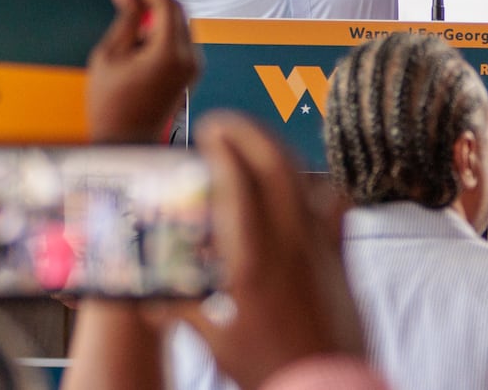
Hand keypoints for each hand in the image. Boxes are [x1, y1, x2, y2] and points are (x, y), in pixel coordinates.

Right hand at [86, 0, 201, 142]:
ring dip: (161, 17)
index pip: (167, 4)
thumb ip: (124, 18)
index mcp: (168, 53)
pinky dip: (166, 33)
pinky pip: (184, 41)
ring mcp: (194, 67)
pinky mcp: (192, 74)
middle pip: (179, 11)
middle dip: (156, 0)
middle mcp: (189, 58)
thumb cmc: (110, 104)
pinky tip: (141, 45)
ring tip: (131, 26)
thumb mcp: (110, 55)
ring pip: (183, 24)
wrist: (125, 141)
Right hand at [177, 112, 363, 389]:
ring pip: (305, 177)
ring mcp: (321, 245)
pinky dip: (317, 184)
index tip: (206, 133)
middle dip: (249, 131)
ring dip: (277, 150)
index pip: (239, 183)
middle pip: (276, 163)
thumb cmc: (268, 368)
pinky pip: (335, 204)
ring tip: (253, 143)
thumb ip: (180, 311)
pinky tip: (303, 185)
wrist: (327, 386)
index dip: (222, 149)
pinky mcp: (341, 254)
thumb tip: (147, 302)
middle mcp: (291, 243)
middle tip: (224, 124)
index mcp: (253, 261)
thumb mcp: (214, 339)